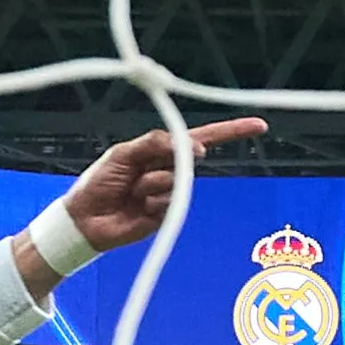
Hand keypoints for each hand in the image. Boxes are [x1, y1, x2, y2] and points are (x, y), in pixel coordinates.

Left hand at [56, 118, 270, 253]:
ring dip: (151, 183)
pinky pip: (169, 200)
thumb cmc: (100, 181)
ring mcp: (170, 192)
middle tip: (139, 173)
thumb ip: (155, 143)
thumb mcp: (124, 153)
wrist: (86, 218)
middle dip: (170, 160)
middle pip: (190, 157)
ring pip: (176, 179)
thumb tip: (195, 147)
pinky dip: (151, 201)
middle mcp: (169, 168)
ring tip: (131, 190)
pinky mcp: (167, 213)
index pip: (202, 137)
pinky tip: (136, 207)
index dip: (231, 131)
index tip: (259, 126)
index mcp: (161, 149)